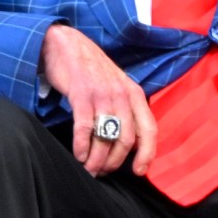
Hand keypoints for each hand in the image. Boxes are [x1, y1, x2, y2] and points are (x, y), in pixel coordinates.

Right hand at [40, 23, 157, 177]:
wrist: (67, 44)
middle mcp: (123, 95)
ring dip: (97, 159)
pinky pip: (85, 127)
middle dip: (115, 161)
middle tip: (102, 172)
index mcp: (135, 95)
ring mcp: (103, 94)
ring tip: (88, 169)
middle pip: (127, 139)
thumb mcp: (117, 88)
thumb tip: (128, 143)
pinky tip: (78, 155)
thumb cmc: (92, 71)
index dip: (147, 154)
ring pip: (106, 137)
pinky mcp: (82, 94)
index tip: (139, 172)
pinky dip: (82, 146)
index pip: (149, 129)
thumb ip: (125, 111)